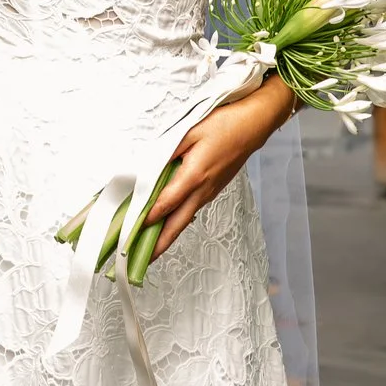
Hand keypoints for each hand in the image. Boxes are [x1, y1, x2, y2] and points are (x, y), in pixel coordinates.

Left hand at [143, 79, 296, 266]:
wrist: (254, 126)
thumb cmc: (225, 124)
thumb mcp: (190, 131)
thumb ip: (167, 151)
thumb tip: (148, 166)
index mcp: (194, 175)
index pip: (165, 203)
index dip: (147, 219)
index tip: (131, 232)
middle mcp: (202, 189)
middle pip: (177, 224)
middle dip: (159, 245)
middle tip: (141, 261)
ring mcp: (210, 192)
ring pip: (185, 220)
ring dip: (168, 236)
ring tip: (150, 251)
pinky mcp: (213, 190)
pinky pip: (192, 210)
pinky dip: (178, 221)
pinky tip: (168, 225)